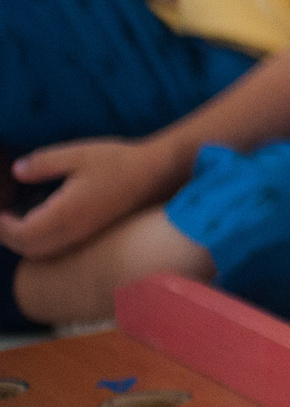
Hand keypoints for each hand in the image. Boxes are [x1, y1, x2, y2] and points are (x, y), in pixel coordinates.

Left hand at [0, 136, 186, 258]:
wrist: (158, 173)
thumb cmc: (119, 161)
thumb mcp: (78, 154)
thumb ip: (43, 163)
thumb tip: (17, 171)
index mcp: (65, 213)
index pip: (22, 233)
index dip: (2, 226)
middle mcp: (73, 231)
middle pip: (30, 248)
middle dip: (9, 237)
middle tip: (1, 218)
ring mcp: (85, 235)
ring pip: (43, 251)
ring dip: (25, 242)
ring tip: (16, 222)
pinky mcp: (93, 234)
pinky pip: (57, 247)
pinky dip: (41, 242)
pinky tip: (42, 223)